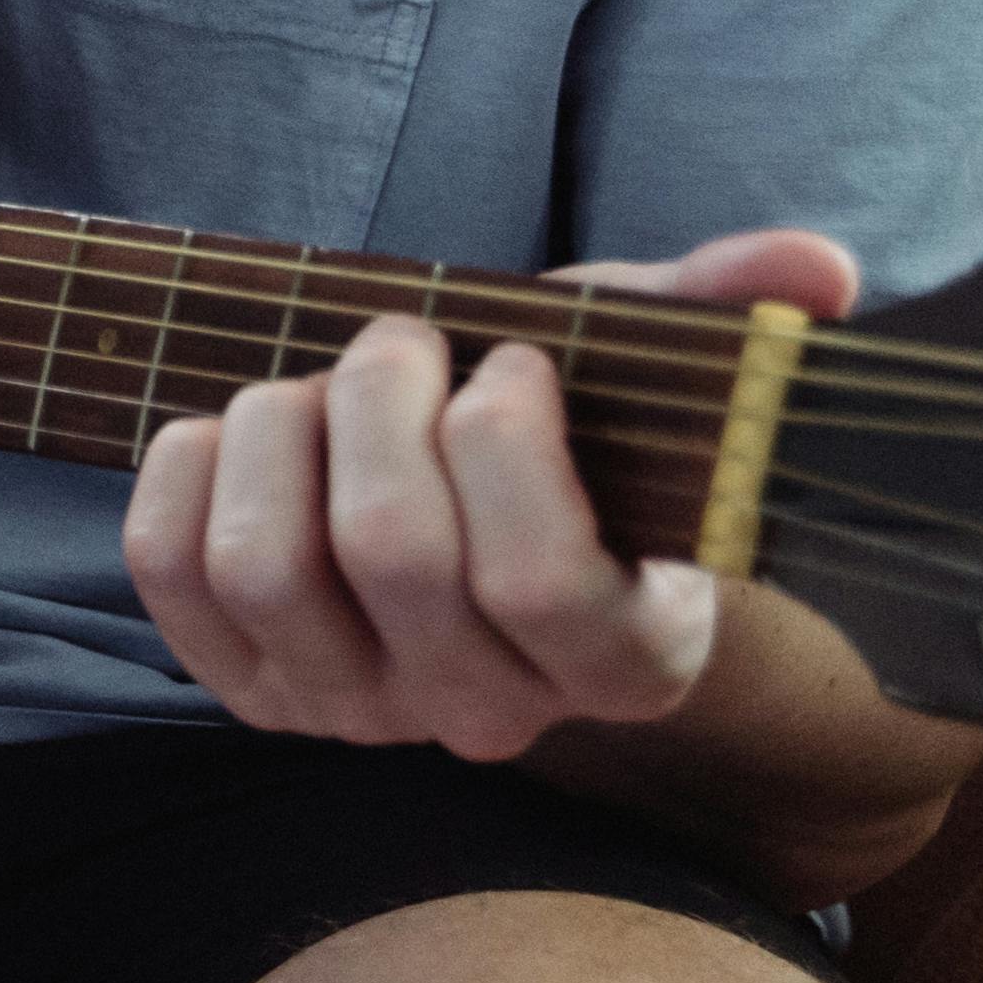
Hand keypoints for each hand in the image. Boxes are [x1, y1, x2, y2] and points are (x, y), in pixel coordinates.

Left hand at [120, 224, 856, 761]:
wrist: (463, 516)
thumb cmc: (565, 438)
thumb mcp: (646, 372)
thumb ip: (725, 318)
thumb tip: (815, 268)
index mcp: (624, 656)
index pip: (540, 580)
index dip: (503, 445)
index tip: (510, 361)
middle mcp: (490, 714)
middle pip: (392, 550)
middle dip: (382, 397)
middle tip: (401, 340)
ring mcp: (357, 714)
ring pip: (267, 564)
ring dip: (279, 425)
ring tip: (319, 386)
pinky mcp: (247, 690)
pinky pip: (168, 570)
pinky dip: (186, 465)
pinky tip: (239, 430)